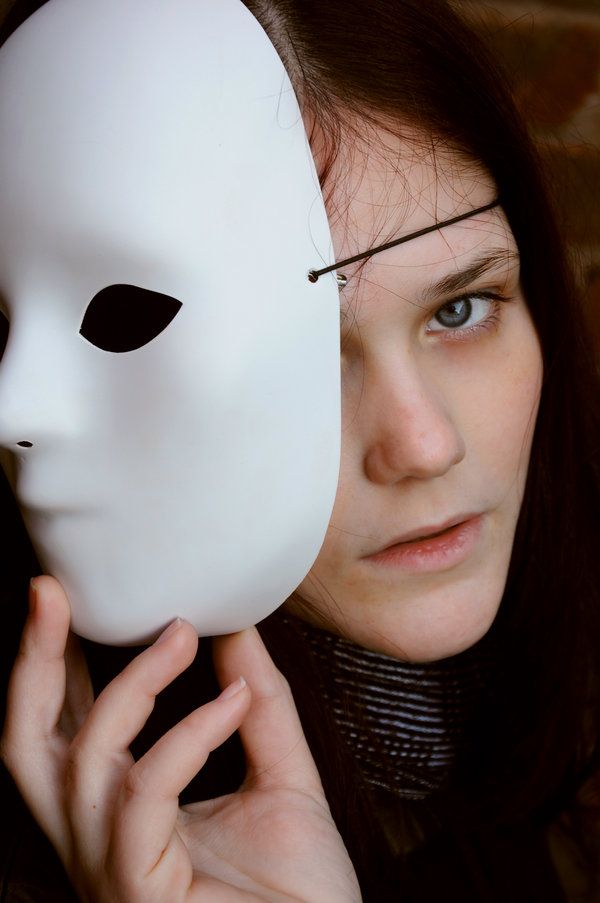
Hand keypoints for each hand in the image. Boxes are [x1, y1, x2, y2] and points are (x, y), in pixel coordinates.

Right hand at [1, 576, 360, 902]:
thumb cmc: (298, 892)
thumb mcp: (282, 776)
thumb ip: (260, 706)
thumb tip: (237, 630)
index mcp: (122, 810)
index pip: (68, 727)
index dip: (57, 660)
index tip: (69, 595)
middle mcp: (99, 838)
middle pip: (28, 746)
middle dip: (32, 663)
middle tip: (52, 592)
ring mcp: (112, 869)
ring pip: (82, 762)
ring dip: (132, 684)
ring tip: (184, 634)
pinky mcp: (139, 893)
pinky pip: (143, 797)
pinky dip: (186, 737)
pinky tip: (234, 703)